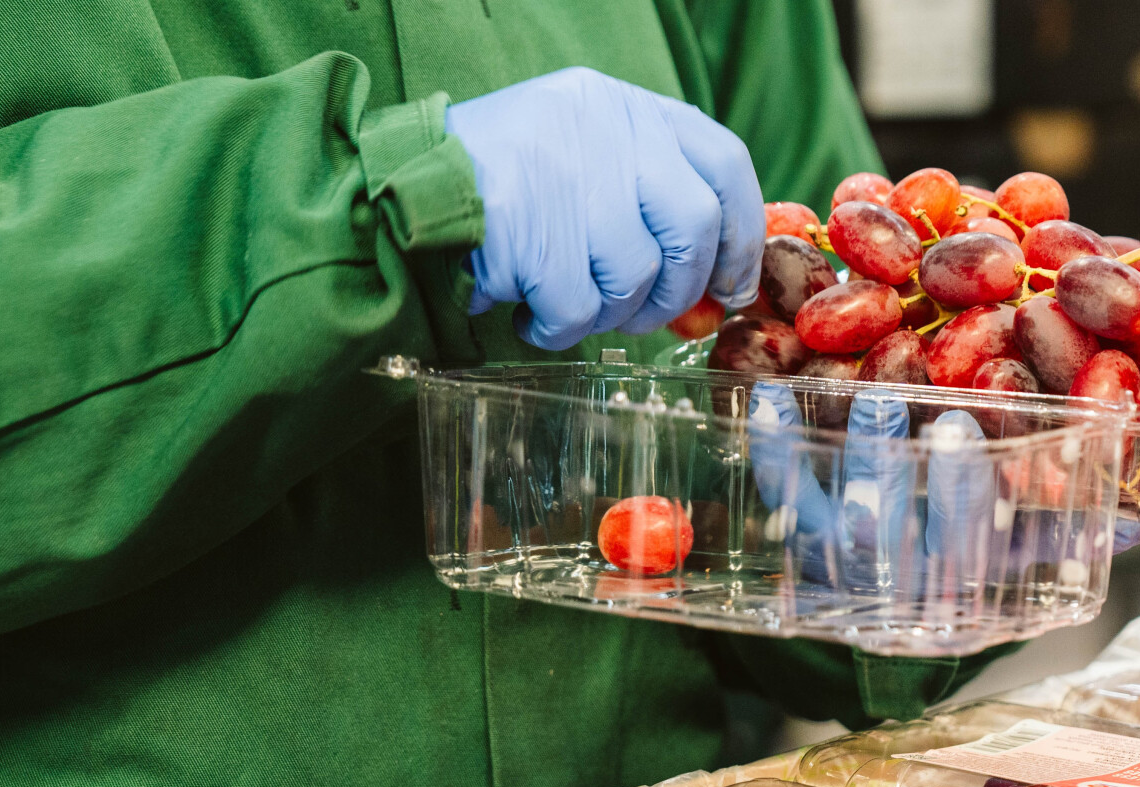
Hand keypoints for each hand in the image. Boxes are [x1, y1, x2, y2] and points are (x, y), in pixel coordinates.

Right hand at [447, 67, 763, 350]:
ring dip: (605, 314)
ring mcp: (566, 172)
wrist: (396, 175)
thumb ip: (648, 199)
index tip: (733, 285)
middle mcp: (605, 127)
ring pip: (634, 277)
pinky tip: (527, 313)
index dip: (742, 236)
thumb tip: (715, 290)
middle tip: (639, 314)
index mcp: (626, 105)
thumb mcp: (583, 152)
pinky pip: (574, 306)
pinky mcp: (522, 222)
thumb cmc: (502, 179)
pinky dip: (557, 327)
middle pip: (692, 228)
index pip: (724, 162)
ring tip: (562, 305)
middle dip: (676, 291)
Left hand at [745, 384, 1139, 597]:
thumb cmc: (982, 558)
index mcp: (963, 583)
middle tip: (910, 411)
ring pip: (839, 520)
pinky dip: (774, 451)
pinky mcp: (800, 539)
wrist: (898, 609)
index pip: (965, 541)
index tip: (960, 432)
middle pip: (893, 534)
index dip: (961, 492)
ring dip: (850, 459)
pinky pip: (781, 498)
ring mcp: (843, 564)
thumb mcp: (1032, 555)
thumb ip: (1080, 527)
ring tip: (863, 399)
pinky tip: (770, 400)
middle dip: (900, 472)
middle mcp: (899, 583)